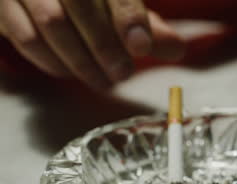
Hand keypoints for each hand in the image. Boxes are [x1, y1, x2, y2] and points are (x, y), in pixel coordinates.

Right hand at [0, 0, 184, 88]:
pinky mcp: (1, 7)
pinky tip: (70, 72)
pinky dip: (50, 61)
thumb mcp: (115, 3)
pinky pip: (25, 37)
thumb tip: (177, 49)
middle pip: (79, 6)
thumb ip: (143, 24)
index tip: (142, 47)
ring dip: (80, 60)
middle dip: (105, 46)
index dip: (128, 18)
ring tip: (104, 81)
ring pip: (51, 23)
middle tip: (123, 74)